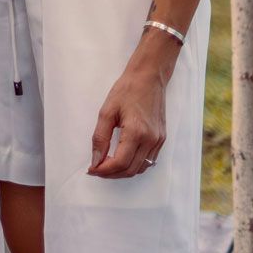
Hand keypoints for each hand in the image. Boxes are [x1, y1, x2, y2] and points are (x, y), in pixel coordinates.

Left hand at [87, 50, 170, 177]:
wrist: (149, 78)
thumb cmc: (126, 91)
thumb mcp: (106, 112)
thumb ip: (100, 137)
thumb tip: (95, 159)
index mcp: (136, 133)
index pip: (120, 163)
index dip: (104, 170)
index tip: (91, 169)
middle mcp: (151, 140)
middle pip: (130, 169)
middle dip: (111, 173)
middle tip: (96, 169)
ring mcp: (158, 140)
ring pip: (141, 168)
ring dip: (123, 171)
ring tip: (106, 165)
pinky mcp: (161, 139)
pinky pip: (149, 160)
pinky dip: (134, 164)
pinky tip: (122, 158)